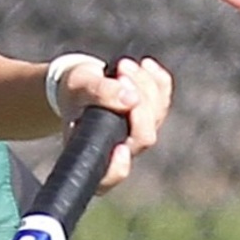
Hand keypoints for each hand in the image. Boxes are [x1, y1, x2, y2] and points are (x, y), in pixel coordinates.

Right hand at [53, 55, 173, 190]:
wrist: (81, 84)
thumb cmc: (74, 92)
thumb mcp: (78, 88)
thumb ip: (99, 93)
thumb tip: (129, 98)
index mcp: (95, 152)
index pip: (111, 174)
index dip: (119, 166)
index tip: (120, 148)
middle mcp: (121, 148)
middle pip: (144, 137)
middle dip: (138, 102)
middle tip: (120, 75)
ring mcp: (140, 132)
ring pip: (156, 114)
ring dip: (144, 85)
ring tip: (122, 65)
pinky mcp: (153, 114)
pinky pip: (164, 98)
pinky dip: (158, 80)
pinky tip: (145, 65)